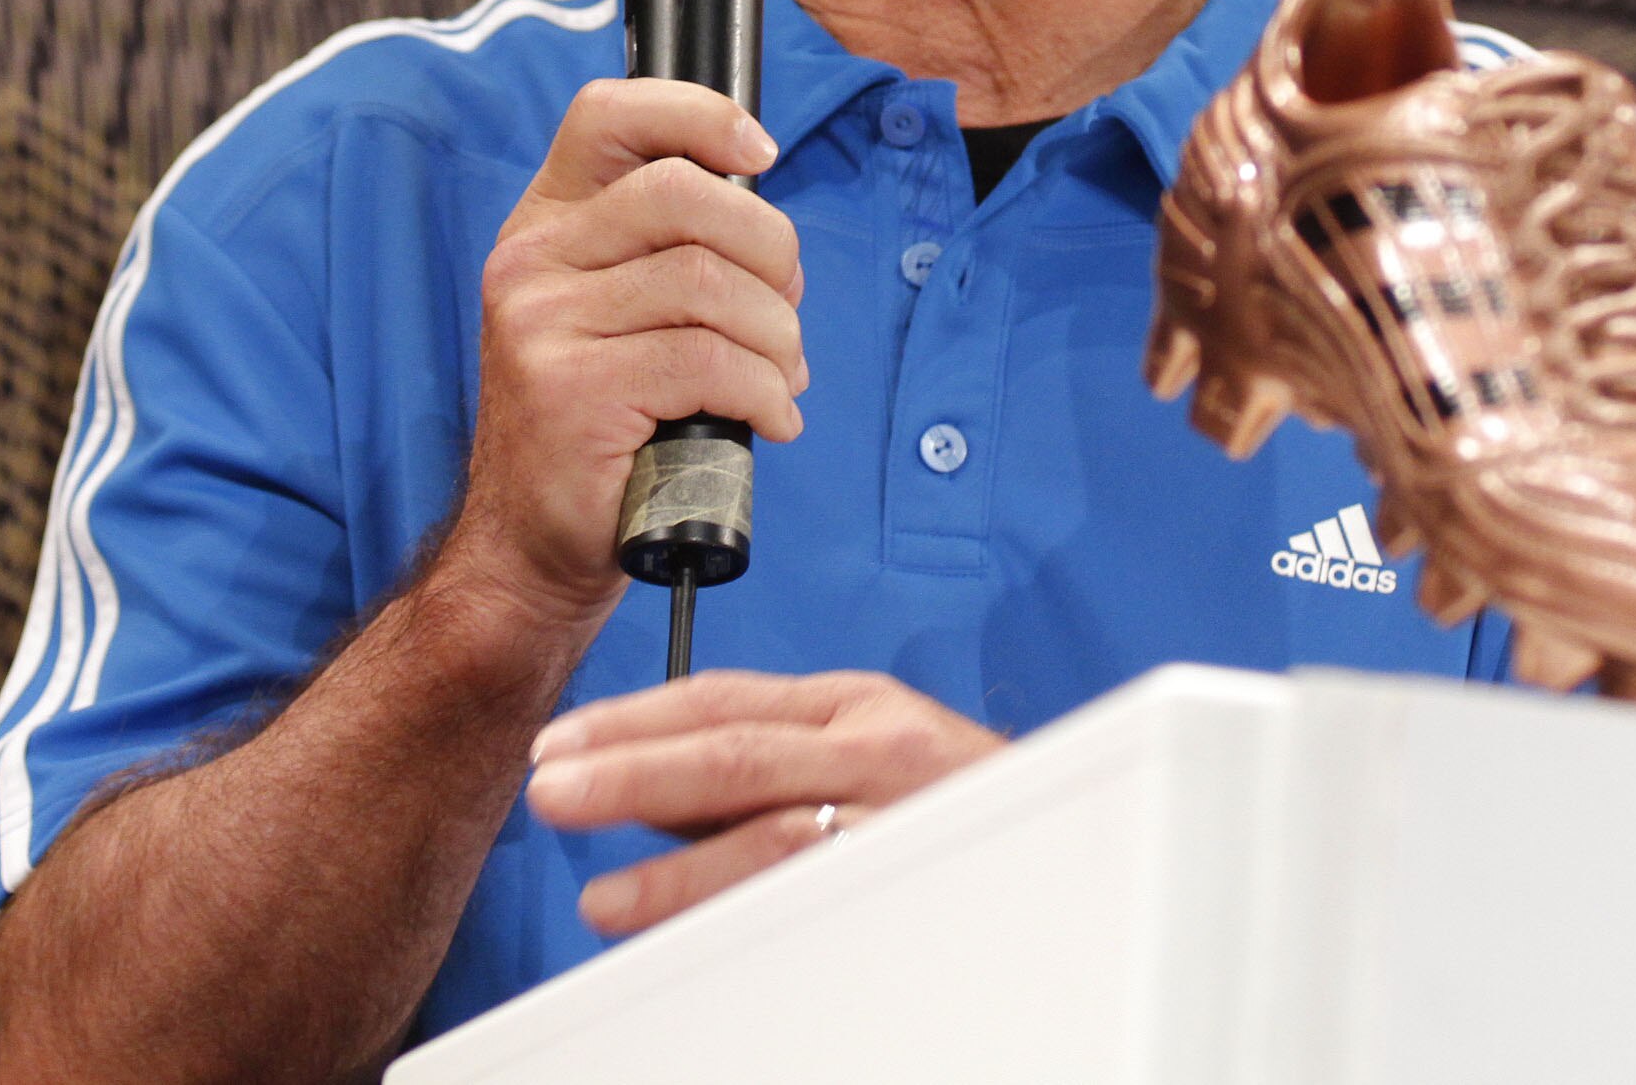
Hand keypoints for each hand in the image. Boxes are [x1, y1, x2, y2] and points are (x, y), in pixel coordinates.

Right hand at [453, 81, 807, 629]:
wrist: (532, 543)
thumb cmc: (604, 421)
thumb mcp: (617, 312)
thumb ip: (669, 247)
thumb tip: (768, 218)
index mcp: (547, 222)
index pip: (609, 114)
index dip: (699, 115)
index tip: (761, 153)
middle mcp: (532, 259)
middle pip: (685, 194)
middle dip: (771, 248)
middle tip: (784, 310)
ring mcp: (543, 324)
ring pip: (711, 284)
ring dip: (777, 337)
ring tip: (780, 378)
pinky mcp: (573, 391)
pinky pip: (709, 362)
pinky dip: (765, 392)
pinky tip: (769, 420)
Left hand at [524, 670, 1004, 932]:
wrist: (1082, 850)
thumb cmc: (956, 810)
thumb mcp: (865, 762)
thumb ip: (769, 772)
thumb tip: (653, 799)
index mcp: (854, 707)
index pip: (723, 697)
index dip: (633, 719)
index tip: (563, 743)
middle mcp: (877, 746)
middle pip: (731, 751)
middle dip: (630, 771)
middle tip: (553, 790)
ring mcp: (900, 812)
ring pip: (769, 832)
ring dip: (673, 871)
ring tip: (601, 897)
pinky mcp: (917, 874)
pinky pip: (816, 898)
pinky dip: (743, 919)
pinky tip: (688, 938)